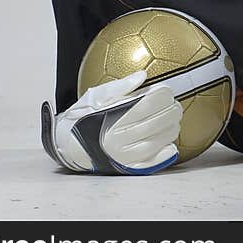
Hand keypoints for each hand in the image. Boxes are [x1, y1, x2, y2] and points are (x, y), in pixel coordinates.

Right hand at [41, 70, 181, 174]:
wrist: (67, 145)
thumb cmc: (82, 117)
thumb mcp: (96, 96)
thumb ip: (121, 86)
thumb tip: (143, 75)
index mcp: (114, 118)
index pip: (149, 103)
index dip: (163, 95)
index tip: (166, 90)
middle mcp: (120, 138)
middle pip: (158, 121)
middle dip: (172, 110)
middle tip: (175, 105)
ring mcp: (125, 154)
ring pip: (159, 140)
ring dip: (171, 129)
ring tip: (173, 121)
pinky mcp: (127, 167)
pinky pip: (153, 161)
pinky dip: (165, 153)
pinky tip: (171, 144)